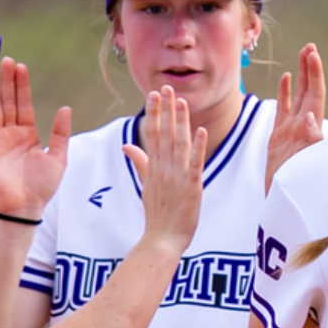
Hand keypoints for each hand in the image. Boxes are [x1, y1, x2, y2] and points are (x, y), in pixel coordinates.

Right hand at [0, 57, 70, 219]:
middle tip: (6, 60)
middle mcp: (11, 134)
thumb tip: (65, 108)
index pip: (24, 104)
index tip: (20, 66)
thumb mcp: (58, 157)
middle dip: (7, 81)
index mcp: (28, 135)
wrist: (24, 207)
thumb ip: (60, 133)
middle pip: (8, 102)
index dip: (22, 86)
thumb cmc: (42, 186)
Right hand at [121, 87, 204, 248]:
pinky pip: (195, 164)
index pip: (153, 134)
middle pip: (164, 133)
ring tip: (181, 101)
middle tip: (165, 87)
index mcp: (154, 168)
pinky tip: (201, 130)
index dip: (155, 113)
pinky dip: (198, 147)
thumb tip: (127, 146)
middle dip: (165, 110)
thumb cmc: (157, 215)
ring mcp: (177, 177)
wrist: (161, 240)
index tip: (154, 94)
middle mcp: (164, 169)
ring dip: (180, 121)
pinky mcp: (192, 187)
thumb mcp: (146, 185)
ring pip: (179, 143)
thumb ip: (140, 163)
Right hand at [265, 43, 325, 192]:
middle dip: (310, 69)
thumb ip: (308, 142)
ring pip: (297, 96)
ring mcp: (290, 131)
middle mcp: (302, 128)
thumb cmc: (293, 188)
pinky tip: (287, 78)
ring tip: (302, 55)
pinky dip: (285, 93)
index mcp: (309, 131)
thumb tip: (310, 118)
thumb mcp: (300, 165)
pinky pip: (282, 109)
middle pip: (309, 91)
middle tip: (310, 47)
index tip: (313, 55)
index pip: (315, 96)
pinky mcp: (278, 137)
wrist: (280, 205)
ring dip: (301, 76)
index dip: (315, 75)